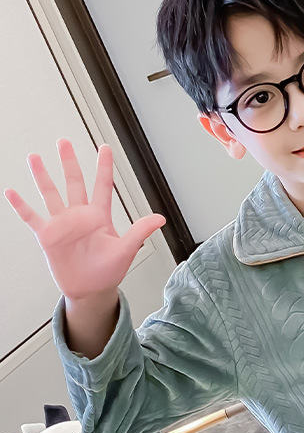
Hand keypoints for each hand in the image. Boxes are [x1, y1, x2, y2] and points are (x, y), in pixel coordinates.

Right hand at [4, 140, 164, 303]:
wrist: (91, 290)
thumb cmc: (108, 271)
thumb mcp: (127, 250)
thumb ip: (140, 231)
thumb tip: (160, 218)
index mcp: (100, 217)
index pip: (102, 185)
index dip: (104, 167)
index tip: (105, 148)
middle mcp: (80, 216)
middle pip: (74, 183)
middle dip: (69, 162)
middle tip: (64, 142)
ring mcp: (62, 224)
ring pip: (51, 194)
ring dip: (42, 176)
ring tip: (34, 157)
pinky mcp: (48, 236)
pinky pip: (32, 217)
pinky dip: (21, 206)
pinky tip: (12, 192)